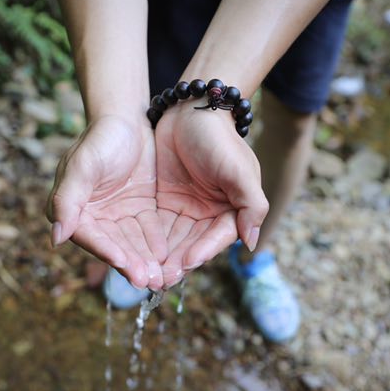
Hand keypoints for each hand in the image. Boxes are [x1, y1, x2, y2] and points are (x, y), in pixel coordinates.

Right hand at [46, 115, 167, 289]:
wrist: (127, 117)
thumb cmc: (100, 137)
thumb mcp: (83, 164)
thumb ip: (68, 200)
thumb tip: (57, 238)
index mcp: (73, 210)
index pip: (90, 237)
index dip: (106, 251)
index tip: (123, 262)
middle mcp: (94, 219)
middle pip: (113, 246)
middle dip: (131, 264)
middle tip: (147, 280)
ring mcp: (118, 217)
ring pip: (132, 244)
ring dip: (145, 261)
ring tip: (160, 277)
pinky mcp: (140, 212)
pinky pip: (149, 233)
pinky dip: (157, 245)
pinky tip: (170, 257)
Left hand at [155, 106, 268, 287]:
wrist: (190, 110)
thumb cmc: (219, 139)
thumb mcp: (239, 171)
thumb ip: (251, 206)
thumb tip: (252, 242)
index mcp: (232, 210)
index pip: (217, 238)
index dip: (202, 251)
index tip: (187, 263)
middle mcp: (210, 215)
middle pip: (193, 245)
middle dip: (178, 263)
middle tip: (162, 279)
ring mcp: (186, 209)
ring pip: (174, 241)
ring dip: (162, 258)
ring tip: (148, 274)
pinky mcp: (165, 203)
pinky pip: (157, 227)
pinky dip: (150, 242)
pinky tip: (137, 255)